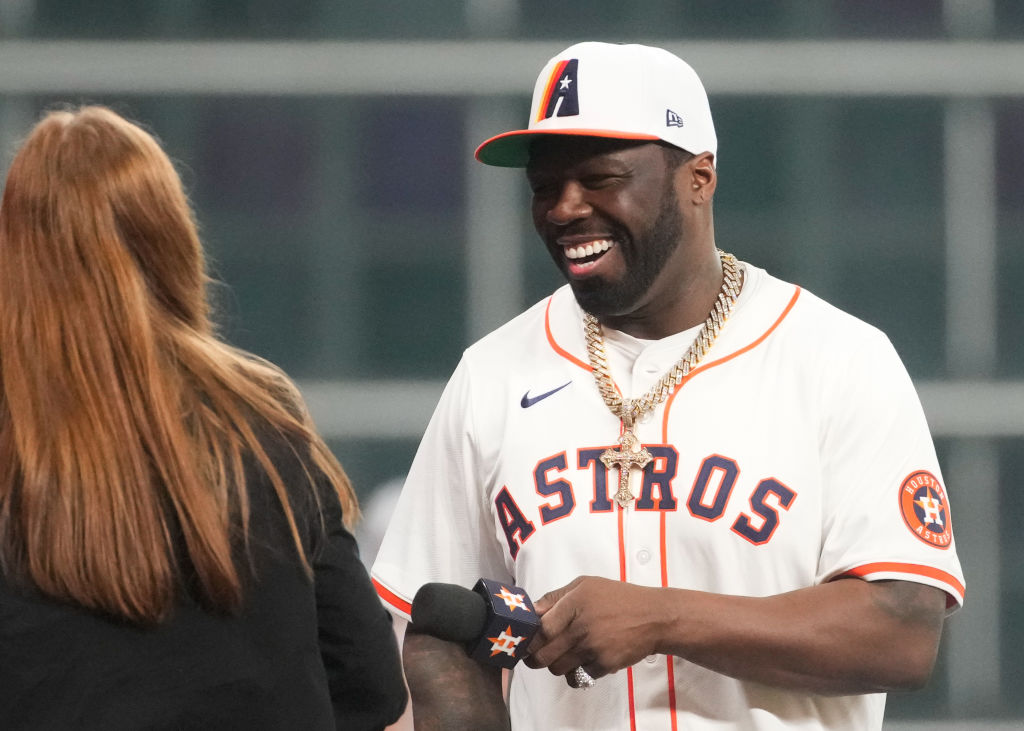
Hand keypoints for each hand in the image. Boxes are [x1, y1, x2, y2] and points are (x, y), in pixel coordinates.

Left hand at [523, 576, 666, 682]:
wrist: (654, 617)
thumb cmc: (618, 598)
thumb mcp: (586, 585)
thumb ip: (556, 597)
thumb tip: (532, 611)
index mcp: (574, 604)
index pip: (540, 630)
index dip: (529, 639)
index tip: (526, 641)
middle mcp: (581, 627)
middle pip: (544, 655)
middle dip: (536, 658)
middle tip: (537, 655)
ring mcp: (593, 648)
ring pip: (557, 669)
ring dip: (556, 665)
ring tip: (564, 655)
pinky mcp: (604, 665)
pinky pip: (578, 677)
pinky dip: (577, 672)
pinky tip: (584, 660)